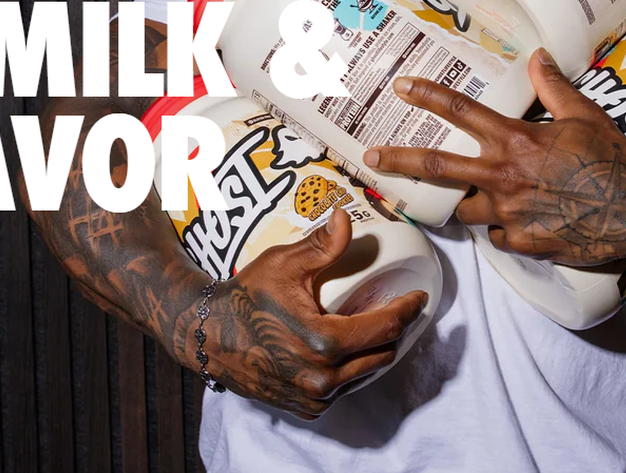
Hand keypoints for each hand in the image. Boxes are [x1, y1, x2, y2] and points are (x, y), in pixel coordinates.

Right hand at [188, 210, 429, 418]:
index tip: (417, 296)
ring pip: (365, 374)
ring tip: (373, 325)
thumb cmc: (246, 298)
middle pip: (382, 354)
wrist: (208, 336)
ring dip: (374, 350)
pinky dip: (351, 369)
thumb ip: (321, 245)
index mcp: (323, 342)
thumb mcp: (283, 265)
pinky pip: (344, 389)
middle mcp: (322, 377)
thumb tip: (344, 217)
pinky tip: (345, 347)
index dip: (407, 310)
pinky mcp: (306, 408)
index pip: (385, 328)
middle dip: (394, 330)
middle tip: (397, 308)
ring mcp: (314, 397)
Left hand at [363, 48, 625, 265]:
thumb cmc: (616, 161)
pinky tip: (513, 222)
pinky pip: (496, 235)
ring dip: (459, 202)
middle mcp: (504, 178)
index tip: (401, 88)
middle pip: (438, 170)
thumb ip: (553, 88)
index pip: (461, 112)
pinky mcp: (522, 244)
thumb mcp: (586, 116)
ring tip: (455, 198)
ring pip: (463, 209)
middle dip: (399, 162)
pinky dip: (498, 227)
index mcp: (516, 142)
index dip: (427, 97)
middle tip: (370, 159)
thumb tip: (536, 56)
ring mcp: (510, 215)